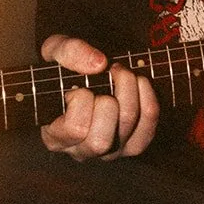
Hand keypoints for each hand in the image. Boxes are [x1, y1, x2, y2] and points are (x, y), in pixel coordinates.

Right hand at [38, 35, 158, 160]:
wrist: (85, 73)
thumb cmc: (65, 67)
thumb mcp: (56, 50)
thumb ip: (69, 52)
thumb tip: (99, 64)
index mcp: (55, 136)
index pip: (74, 129)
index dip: (81, 101)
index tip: (80, 86)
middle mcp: (81, 151)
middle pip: (101, 141)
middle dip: (109, 100)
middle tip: (108, 74)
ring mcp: (108, 152)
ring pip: (126, 130)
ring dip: (130, 93)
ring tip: (122, 73)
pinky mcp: (132, 145)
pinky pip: (147, 130)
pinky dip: (148, 102)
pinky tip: (140, 83)